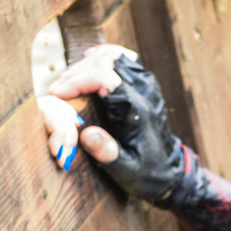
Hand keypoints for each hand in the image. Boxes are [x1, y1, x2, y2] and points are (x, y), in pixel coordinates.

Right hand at [42, 44, 185, 203]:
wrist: (171, 172)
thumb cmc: (148, 173)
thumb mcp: (126, 170)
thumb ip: (107, 153)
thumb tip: (86, 134)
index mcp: (137, 108)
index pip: (103, 76)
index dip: (77, 81)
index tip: (58, 93)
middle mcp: (143, 90)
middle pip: (105, 62)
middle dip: (77, 73)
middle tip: (58, 89)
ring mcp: (147, 84)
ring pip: (113, 57)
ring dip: (87, 65)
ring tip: (68, 81)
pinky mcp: (146, 84)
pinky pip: (125, 59)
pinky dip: (105, 56)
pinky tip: (89, 60)